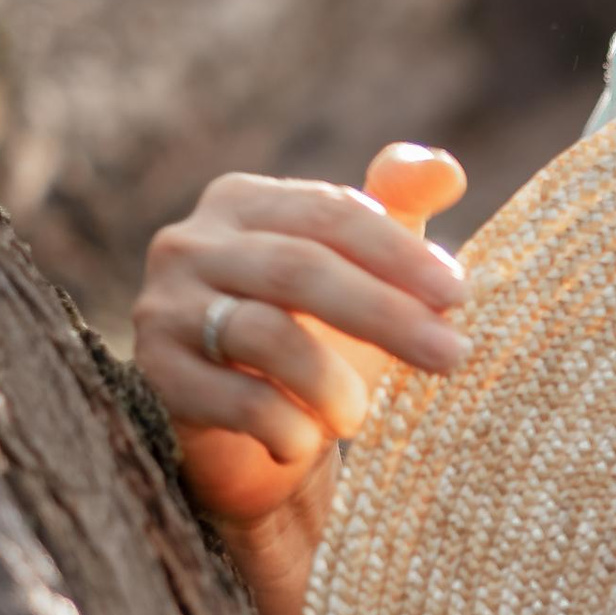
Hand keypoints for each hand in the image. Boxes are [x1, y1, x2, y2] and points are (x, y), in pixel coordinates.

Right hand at [132, 142, 470, 614]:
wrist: (242, 434)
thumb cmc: (314, 335)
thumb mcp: (360, 267)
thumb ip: (398, 208)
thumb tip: (445, 170)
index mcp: (242, 202)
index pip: (330, 213)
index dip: (399, 253)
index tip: (459, 295)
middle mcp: (190, 245)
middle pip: (299, 268)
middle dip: (385, 314)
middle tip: (451, 355)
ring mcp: (163, 310)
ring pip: (264, 334)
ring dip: (333, 382)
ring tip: (363, 416)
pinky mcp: (156, 379)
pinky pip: (234, 399)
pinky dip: (286, 427)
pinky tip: (307, 444)